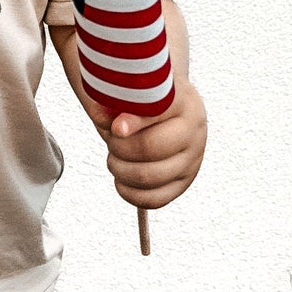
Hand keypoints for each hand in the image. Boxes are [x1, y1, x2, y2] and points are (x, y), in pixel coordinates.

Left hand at [96, 78, 206, 211]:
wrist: (173, 110)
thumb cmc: (150, 100)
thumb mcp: (135, 91)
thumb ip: (116, 100)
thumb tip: (98, 115)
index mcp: (182, 102)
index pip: (158, 113)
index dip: (133, 123)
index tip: (115, 128)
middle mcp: (193, 132)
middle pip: (149, 148)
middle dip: (119, 147)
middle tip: (111, 140)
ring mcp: (192, 160)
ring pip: (149, 177)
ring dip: (120, 169)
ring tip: (114, 157)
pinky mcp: (183, 183)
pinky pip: (154, 199)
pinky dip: (129, 192)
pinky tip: (121, 178)